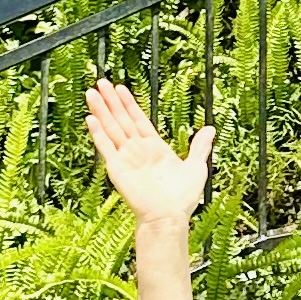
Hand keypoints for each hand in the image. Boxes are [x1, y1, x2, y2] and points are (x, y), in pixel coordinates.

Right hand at [87, 80, 211, 224]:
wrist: (169, 216)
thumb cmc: (182, 198)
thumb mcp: (196, 166)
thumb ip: (200, 146)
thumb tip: (210, 129)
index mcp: (155, 148)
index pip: (139, 119)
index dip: (130, 103)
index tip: (121, 88)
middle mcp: (138, 150)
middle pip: (122, 120)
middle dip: (111, 101)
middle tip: (100, 82)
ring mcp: (126, 158)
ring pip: (111, 128)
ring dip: (101, 110)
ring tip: (92, 92)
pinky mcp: (117, 168)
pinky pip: (105, 147)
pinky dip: (98, 133)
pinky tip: (90, 118)